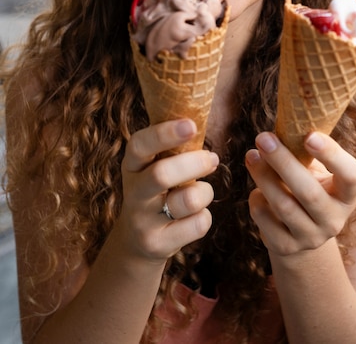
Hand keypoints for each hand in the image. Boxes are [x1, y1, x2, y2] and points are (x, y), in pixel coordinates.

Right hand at [117, 118, 218, 262]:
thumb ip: (174, 148)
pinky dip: (204, 217)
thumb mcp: (156, 166)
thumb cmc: (158, 191)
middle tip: (211, 158)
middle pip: (162, 174)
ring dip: (205, 192)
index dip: (164, 134)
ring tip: (201, 191)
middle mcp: (133, 192)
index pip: (140, 145)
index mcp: (132, 164)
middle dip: (195, 164)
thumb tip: (202, 122)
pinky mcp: (156, 244)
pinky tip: (194, 217)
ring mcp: (142, 220)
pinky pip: (197, 225)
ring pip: (188, 200)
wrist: (138, 241)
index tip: (191, 125)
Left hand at [245, 131, 355, 255]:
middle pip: (309, 192)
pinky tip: (257, 189)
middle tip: (263, 137)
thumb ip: (302, 153)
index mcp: (347, 194)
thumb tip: (280, 125)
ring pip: (283, 206)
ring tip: (251, 155)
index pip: (351, 175)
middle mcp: (334, 219)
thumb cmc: (306, 187)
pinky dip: (257, 199)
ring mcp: (311, 237)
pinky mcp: (286, 247)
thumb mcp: (313, 171)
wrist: (300, 233)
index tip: (310, 135)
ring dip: (264, 176)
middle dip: (283, 162)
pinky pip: (265, 219)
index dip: (333, 155)